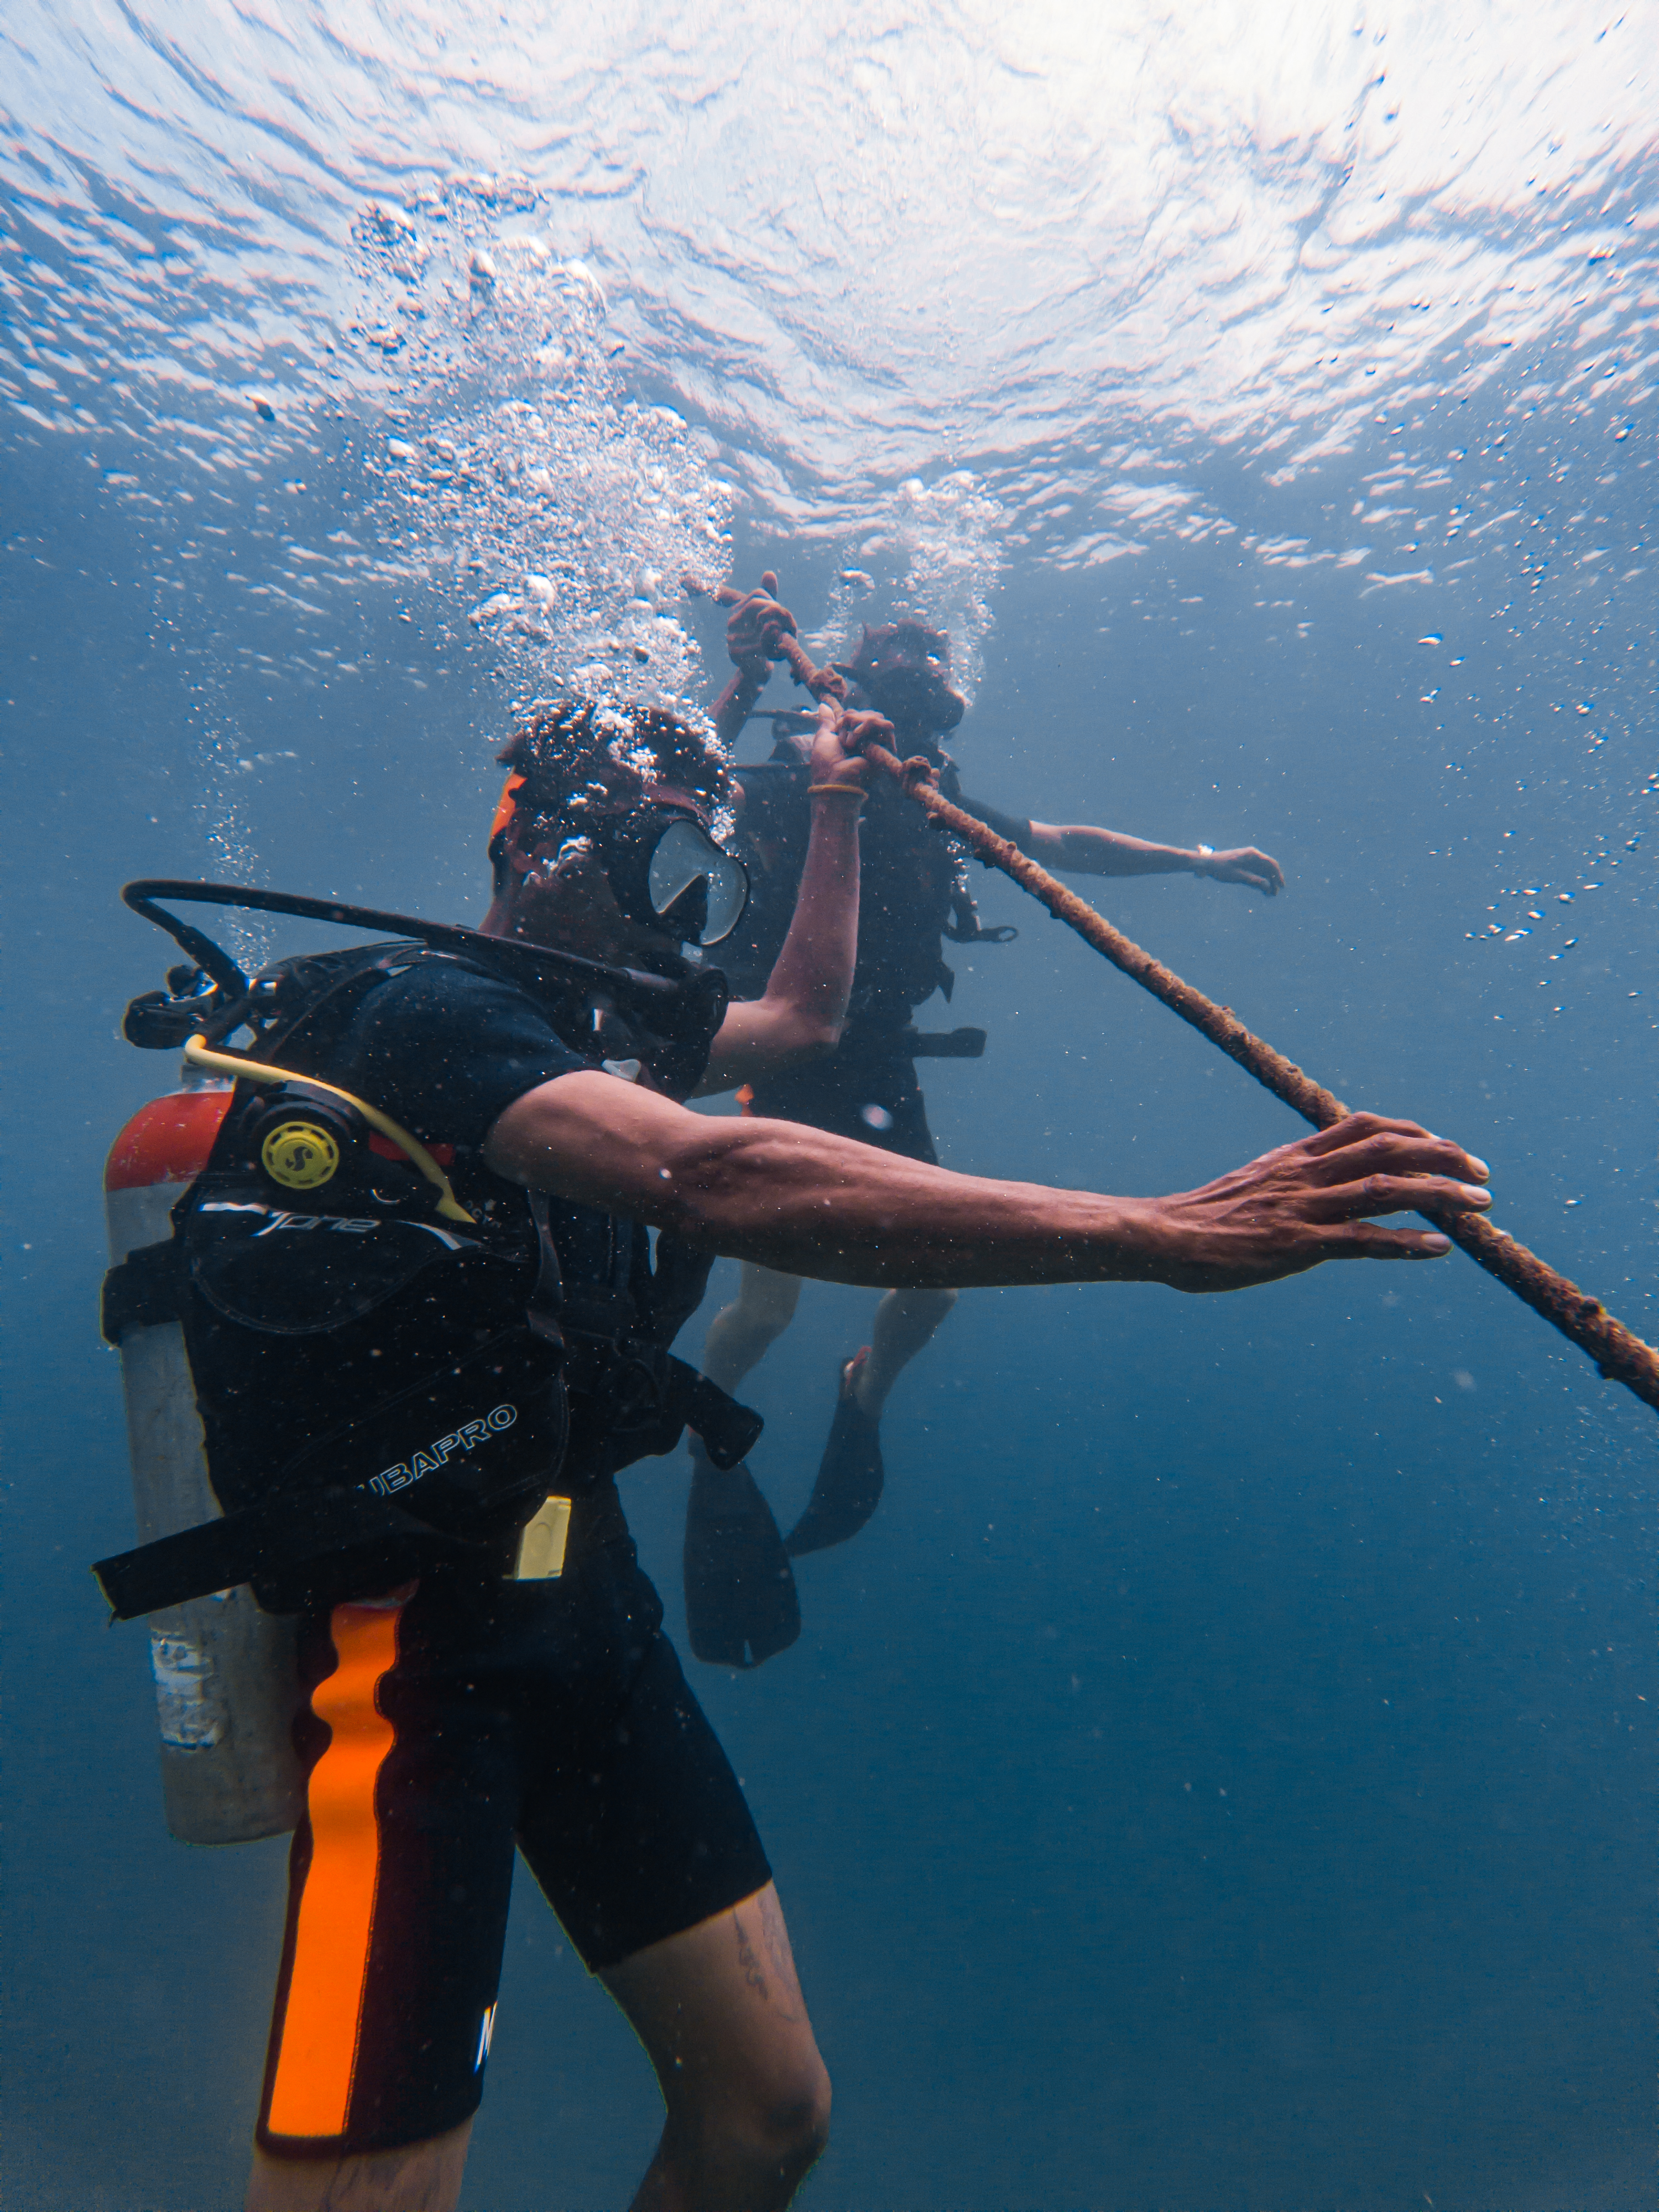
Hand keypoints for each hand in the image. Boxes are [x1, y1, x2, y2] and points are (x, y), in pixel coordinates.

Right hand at [725, 571, 797, 672]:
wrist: (757, 669)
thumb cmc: (764, 641)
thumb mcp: (770, 617)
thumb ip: (769, 596)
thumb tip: (769, 573)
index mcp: (738, 608)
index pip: (758, 593)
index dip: (773, 603)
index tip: (778, 616)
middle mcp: (732, 621)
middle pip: (757, 604)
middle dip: (776, 613)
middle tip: (784, 628)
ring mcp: (731, 637)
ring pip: (762, 625)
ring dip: (778, 633)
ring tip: (780, 641)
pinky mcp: (735, 653)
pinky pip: (760, 645)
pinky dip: (772, 648)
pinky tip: (773, 652)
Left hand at [805, 701, 885, 787]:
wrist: (836, 779)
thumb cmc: (826, 763)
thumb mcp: (823, 738)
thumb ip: (827, 721)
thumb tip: (823, 704)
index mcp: (852, 736)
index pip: (855, 715)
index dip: (846, 716)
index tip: (835, 727)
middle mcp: (866, 739)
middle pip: (866, 713)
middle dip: (850, 718)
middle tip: (842, 738)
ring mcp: (877, 742)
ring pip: (875, 716)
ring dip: (858, 723)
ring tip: (849, 742)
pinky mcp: (886, 747)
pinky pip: (884, 725)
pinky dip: (867, 726)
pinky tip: (857, 738)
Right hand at [1146, 1113, 1491, 1292]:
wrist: (1163, 1235)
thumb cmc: (1205, 1217)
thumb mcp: (1255, 1181)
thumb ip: (1294, 1176)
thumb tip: (1326, 1181)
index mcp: (1296, 1155)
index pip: (1367, 1126)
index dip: (1416, 1132)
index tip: (1445, 1147)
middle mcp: (1307, 1173)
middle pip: (1391, 1149)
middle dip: (1446, 1156)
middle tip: (1483, 1174)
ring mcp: (1304, 1208)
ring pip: (1389, 1190)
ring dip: (1443, 1196)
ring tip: (1482, 1205)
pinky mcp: (1298, 1246)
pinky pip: (1364, 1242)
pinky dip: (1406, 1243)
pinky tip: (1439, 1249)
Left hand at [1195, 845, 1284, 895]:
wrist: (1208, 863)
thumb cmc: (1221, 868)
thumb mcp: (1238, 876)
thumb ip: (1253, 881)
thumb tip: (1267, 887)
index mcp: (1253, 855)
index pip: (1271, 864)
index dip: (1278, 875)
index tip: (1281, 886)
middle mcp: (1253, 855)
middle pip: (1268, 868)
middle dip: (1273, 880)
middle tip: (1275, 893)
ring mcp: (1249, 860)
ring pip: (1263, 871)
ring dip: (1267, 881)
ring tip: (1269, 894)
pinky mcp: (1245, 865)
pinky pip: (1256, 872)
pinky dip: (1260, 880)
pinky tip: (1262, 890)